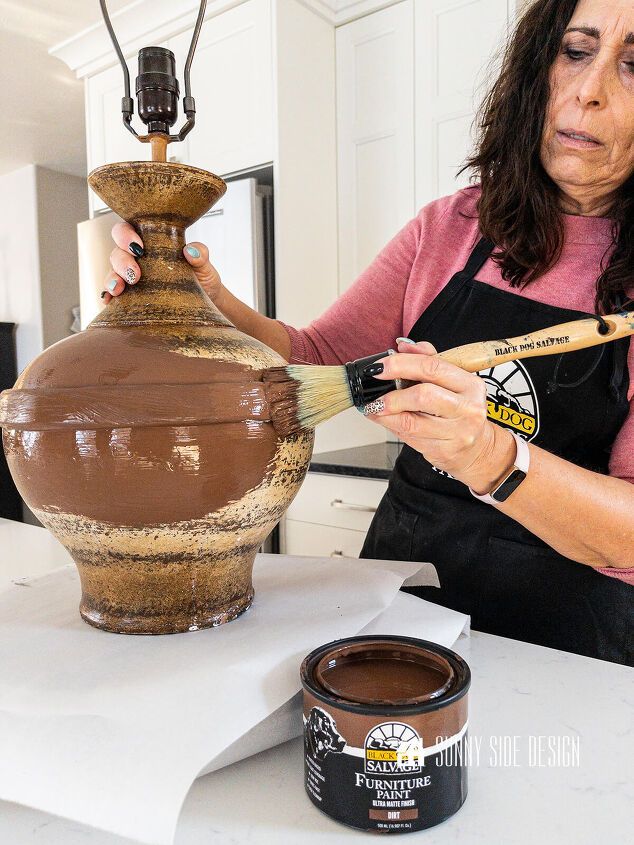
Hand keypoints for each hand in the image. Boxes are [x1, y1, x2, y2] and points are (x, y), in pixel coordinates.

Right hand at [101, 222, 222, 302]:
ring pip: (112, 273)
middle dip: (121, 261)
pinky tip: (110, 302)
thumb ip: (201, 254)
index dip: (125, 235)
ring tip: (120, 289)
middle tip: (134, 275)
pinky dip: (109, 297)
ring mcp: (132, 277)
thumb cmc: (202, 279)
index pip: (128, 230)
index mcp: (151, 242)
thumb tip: (190, 251)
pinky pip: (114, 295)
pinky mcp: (132, 297)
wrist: (207, 303)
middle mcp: (138, 259)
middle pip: (117, 252)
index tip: (138, 247)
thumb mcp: (205, 266)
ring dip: (112, 279)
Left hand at [365, 339, 515, 492]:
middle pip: (422, 396)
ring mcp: (458, 432)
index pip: (432, 367)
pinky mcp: (445, 451)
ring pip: (411, 422)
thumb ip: (428, 359)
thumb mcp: (450, 382)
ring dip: (385, 415)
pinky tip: (386, 421)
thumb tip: (404, 346)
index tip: (379, 368)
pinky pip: (410, 438)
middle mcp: (468, 408)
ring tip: (374, 409)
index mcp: (470, 384)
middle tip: (375, 396)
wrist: (475, 447)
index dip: (400, 365)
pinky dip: (392, 428)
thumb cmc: (459, 410)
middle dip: (392, 396)